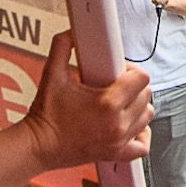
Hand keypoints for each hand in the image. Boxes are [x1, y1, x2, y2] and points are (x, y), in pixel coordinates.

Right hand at [16, 29, 152, 170]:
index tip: (118, 72)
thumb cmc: (45, 114)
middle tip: (116, 85)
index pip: (141, 78)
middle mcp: (117, 124)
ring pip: (147, 117)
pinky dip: (140, 135)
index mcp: (107, 103)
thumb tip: (72, 32)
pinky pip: (142, 146)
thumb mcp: (52, 75)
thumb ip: (62, 47)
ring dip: (138, 107)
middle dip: (134, 87)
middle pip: (146, 96)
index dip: (131, 70)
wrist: (38, 146)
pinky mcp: (115, 154)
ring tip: (121, 103)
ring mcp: (118, 141)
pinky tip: (129, 126)